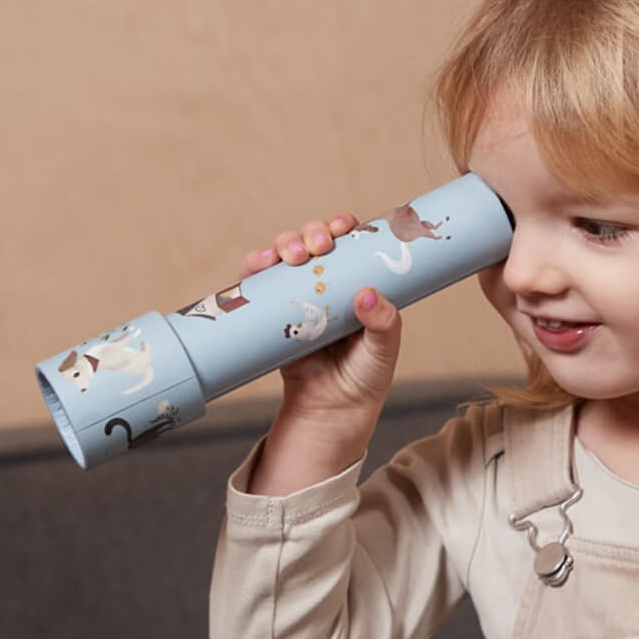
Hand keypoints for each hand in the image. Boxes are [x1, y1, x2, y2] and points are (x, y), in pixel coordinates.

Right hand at [241, 214, 401, 493]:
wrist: (331, 412)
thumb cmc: (364, 379)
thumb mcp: (383, 351)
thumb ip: (384, 325)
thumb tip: (367, 293)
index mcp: (358, 283)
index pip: (351, 243)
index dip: (344, 227)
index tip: (343, 227)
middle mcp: (327, 284)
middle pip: (315, 241)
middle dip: (312, 233)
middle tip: (318, 246)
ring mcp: (297, 295)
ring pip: (286, 255)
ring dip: (284, 243)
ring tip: (290, 255)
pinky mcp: (271, 313)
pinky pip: (259, 283)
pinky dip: (255, 267)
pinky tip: (259, 263)